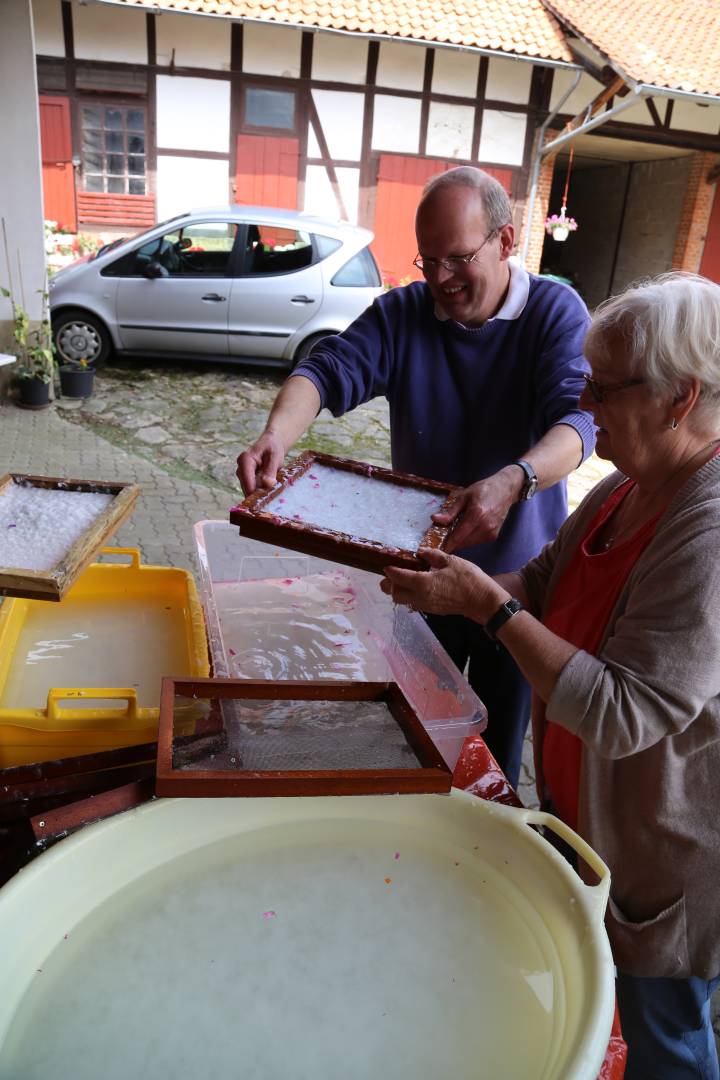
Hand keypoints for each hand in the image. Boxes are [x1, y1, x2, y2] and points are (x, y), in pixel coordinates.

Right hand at [236, 432, 285, 494]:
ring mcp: (243, 477)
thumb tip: (267, 484)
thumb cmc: (273, 448)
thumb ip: (271, 470)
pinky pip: (252, 492)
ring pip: (249, 492)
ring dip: (260, 496)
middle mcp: (240, 469)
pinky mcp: (247, 482)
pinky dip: (261, 495)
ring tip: (273, 498)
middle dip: (259, 496)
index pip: (247, 480)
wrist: (270, 444)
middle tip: (272, 502)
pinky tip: (270, 496)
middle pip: (247, 488)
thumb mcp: (275, 456)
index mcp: (245, 460)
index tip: (265, 500)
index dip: (255, 492)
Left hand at [381, 548, 505, 620]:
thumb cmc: (468, 579)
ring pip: (403, 601)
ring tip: (402, 581)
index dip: (390, 571)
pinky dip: (409, 596)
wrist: (481, 601)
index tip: (386, 566)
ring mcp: (425, 605)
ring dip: (398, 592)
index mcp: (423, 583)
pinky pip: (413, 604)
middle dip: (389, 584)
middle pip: (395, 594)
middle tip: (391, 575)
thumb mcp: (451, 561)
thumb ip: (433, 556)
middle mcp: (420, 597)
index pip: (398, 577)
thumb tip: (421, 552)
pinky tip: (415, 587)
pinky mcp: (432, 610)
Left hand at [433, 467, 522, 551]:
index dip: (446, 544)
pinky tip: (466, 530)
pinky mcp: (494, 535)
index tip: (437, 548)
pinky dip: (469, 539)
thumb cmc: (484, 489)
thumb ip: (451, 511)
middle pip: (463, 543)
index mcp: (476, 515)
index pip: (458, 536)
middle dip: (452, 542)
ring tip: (454, 532)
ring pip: (470, 544)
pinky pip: (477, 541)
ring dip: (460, 541)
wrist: (505, 490)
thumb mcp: (464, 496)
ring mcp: (491, 532)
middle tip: (443, 537)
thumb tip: (435, 519)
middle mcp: (485, 526)